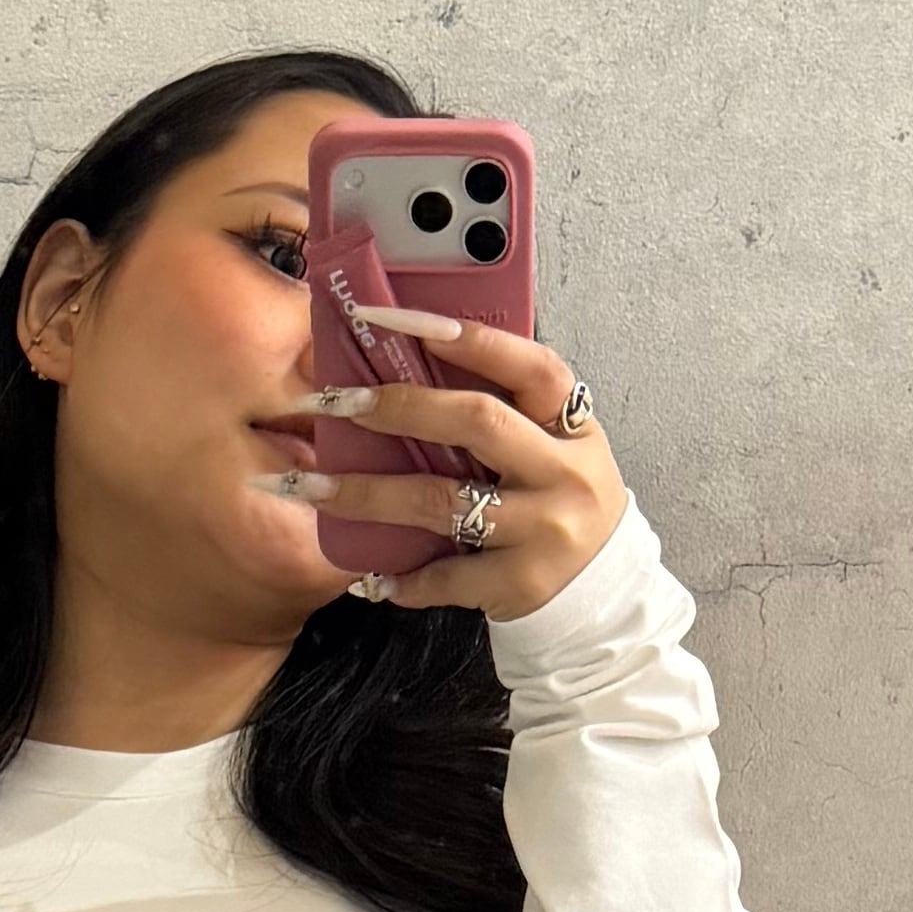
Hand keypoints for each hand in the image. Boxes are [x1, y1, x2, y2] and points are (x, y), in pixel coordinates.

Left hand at [267, 306, 625, 614]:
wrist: (601, 593)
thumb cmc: (556, 503)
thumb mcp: (550, 448)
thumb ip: (502, 410)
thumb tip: (410, 358)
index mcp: (571, 426)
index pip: (528, 365)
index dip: (467, 337)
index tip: (395, 318)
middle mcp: (565, 473)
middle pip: (477, 421)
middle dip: (398, 406)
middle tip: (335, 401)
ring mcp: (545, 530)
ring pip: (441, 501)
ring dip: (368, 494)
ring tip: (311, 486)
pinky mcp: (520, 583)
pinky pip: (445, 574)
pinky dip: (402, 575)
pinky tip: (370, 572)